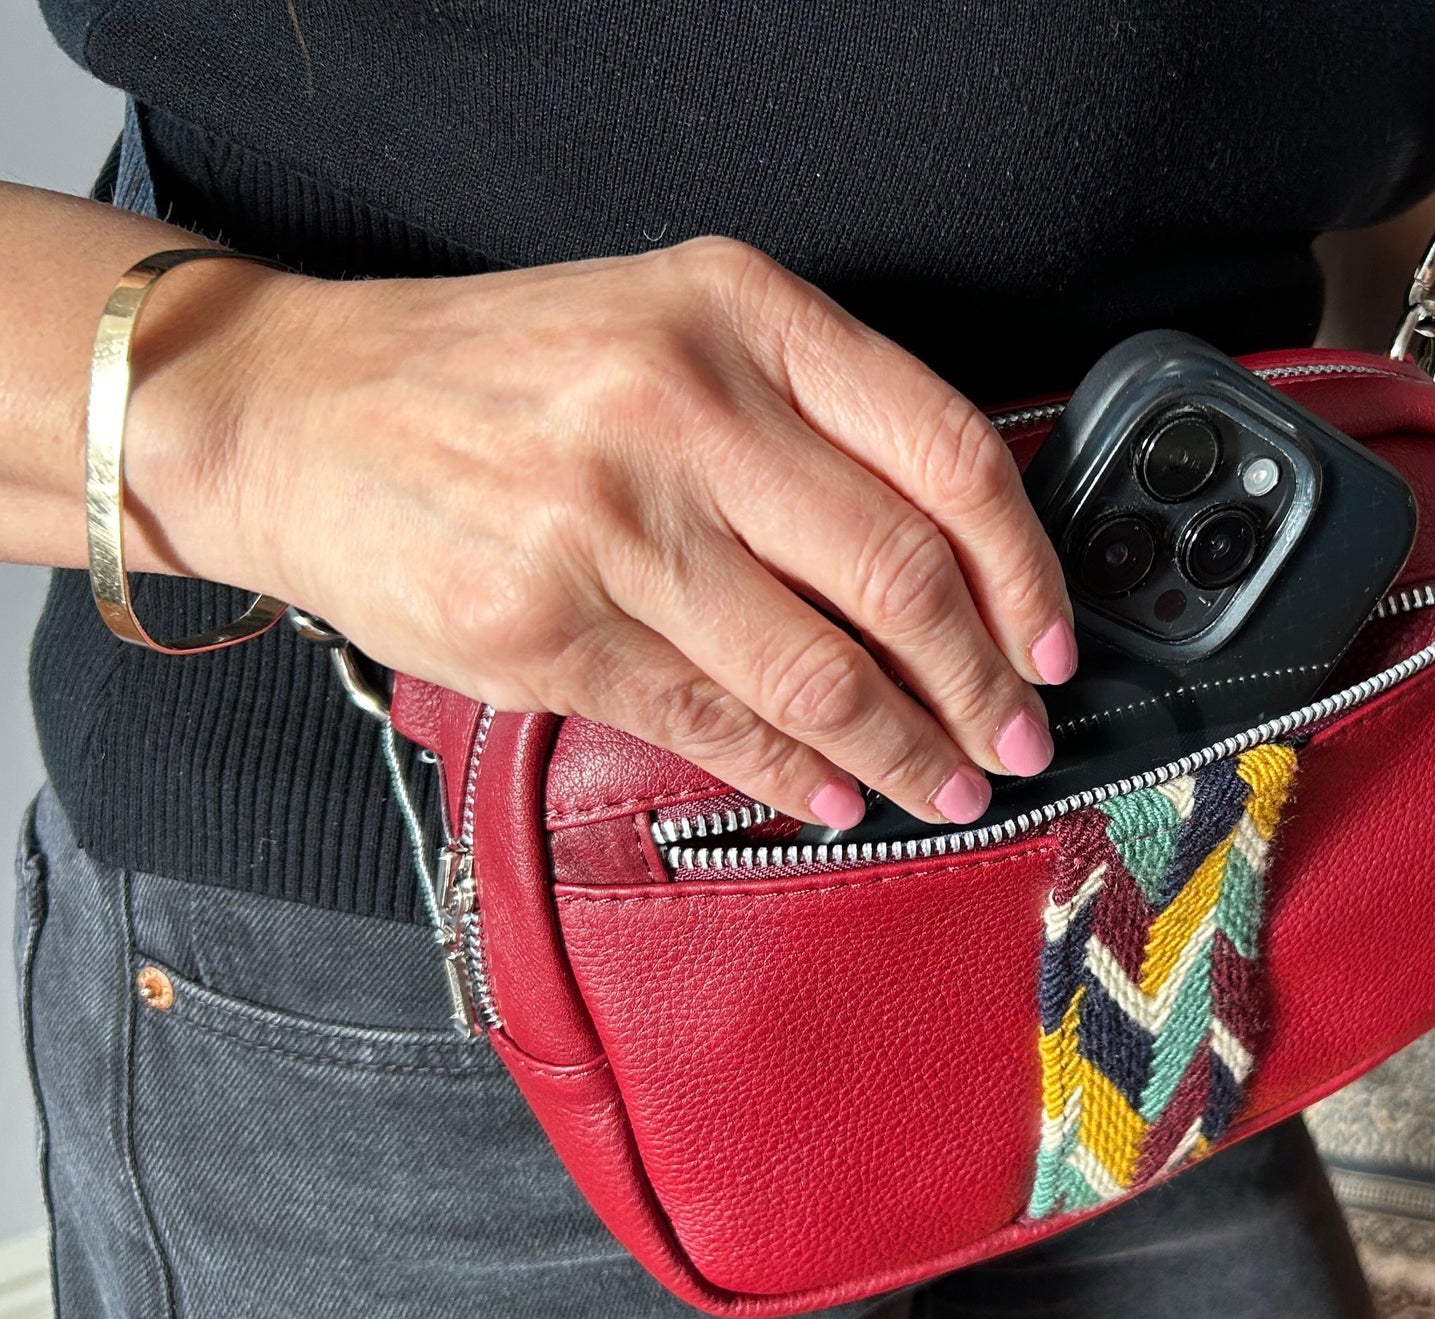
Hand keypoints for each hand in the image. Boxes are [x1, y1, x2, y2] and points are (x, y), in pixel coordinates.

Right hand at [128, 237, 1077, 828]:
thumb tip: (951, 558)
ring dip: (904, 750)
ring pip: (817, 671)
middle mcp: (680, 405)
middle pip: (900, 576)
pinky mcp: (545, 629)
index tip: (1051, 639)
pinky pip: (714, 723)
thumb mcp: (666, 326)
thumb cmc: (494, 373)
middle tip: (1017, 738)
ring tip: (948, 787)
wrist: (290, 411)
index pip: (945, 451)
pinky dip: (796, 773)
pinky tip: (836, 795)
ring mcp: (608, 522)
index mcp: (737, 313)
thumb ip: (806, 414)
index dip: (1024, 568)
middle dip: (981, 683)